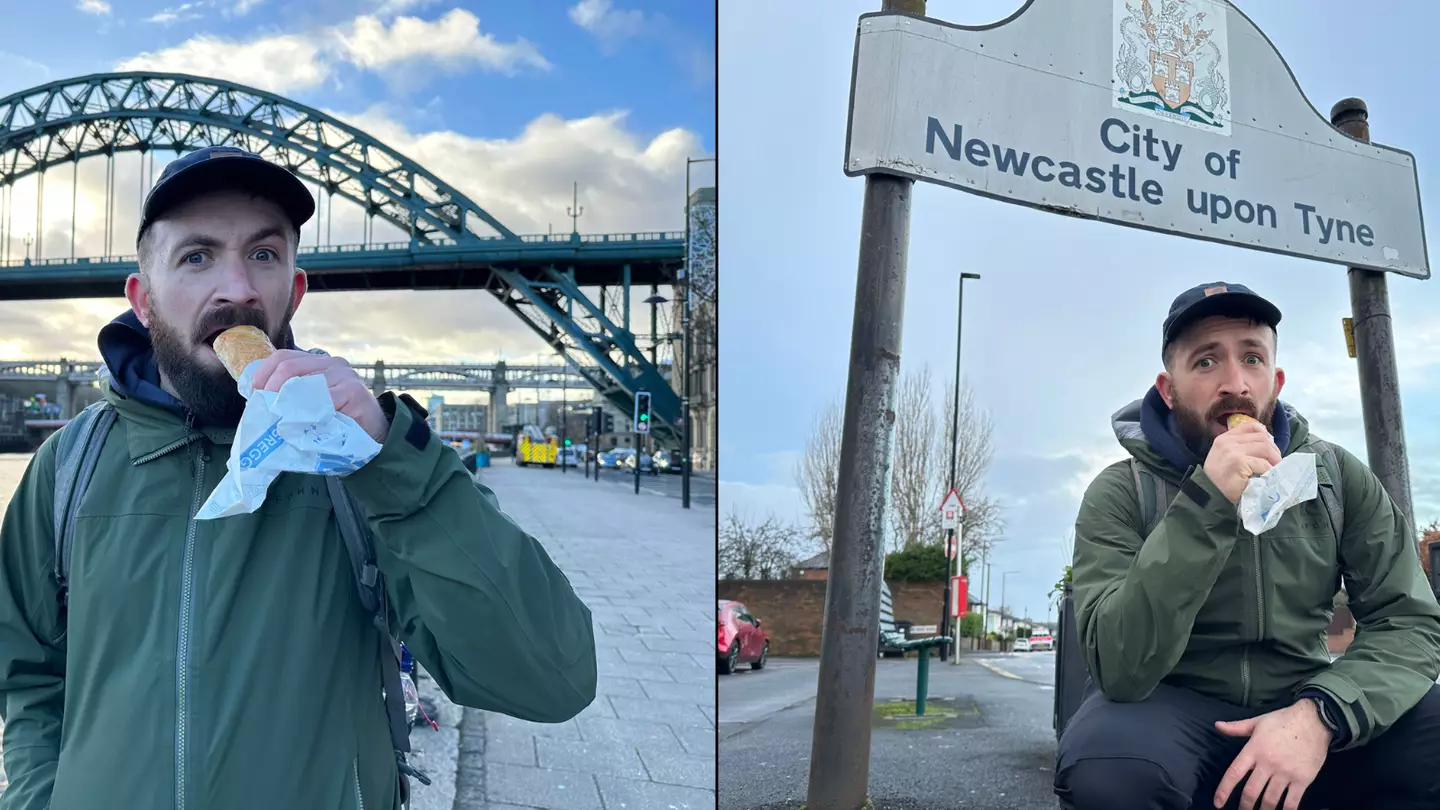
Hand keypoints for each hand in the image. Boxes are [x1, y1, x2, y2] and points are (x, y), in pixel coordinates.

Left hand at [250, 350, 387, 443]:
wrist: (371, 436)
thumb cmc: (337, 421)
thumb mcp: (311, 403)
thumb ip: (291, 396)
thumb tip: (257, 400)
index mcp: (318, 362)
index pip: (283, 357)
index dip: (263, 373)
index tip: (254, 393)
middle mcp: (332, 363)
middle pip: (290, 366)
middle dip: (271, 388)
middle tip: (265, 410)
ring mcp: (345, 375)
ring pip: (304, 383)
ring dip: (288, 404)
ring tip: (281, 420)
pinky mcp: (354, 391)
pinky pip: (323, 400)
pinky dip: (308, 414)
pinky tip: (303, 425)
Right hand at [1203, 421, 1281, 503]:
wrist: (1210, 495)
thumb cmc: (1220, 480)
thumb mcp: (1225, 458)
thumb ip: (1238, 448)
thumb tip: (1265, 443)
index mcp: (1224, 439)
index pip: (1249, 426)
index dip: (1264, 434)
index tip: (1271, 445)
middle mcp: (1227, 442)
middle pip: (1261, 437)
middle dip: (1274, 449)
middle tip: (1277, 462)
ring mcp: (1232, 451)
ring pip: (1264, 448)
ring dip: (1274, 459)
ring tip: (1276, 469)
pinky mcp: (1239, 462)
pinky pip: (1263, 463)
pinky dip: (1269, 470)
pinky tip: (1268, 477)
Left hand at [1213, 701, 1330, 809]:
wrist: (1314, 720)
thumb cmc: (1283, 720)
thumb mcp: (1257, 722)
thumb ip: (1236, 728)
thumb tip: (1217, 725)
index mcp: (1254, 750)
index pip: (1234, 773)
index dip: (1224, 790)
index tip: (1218, 803)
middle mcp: (1268, 763)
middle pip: (1251, 791)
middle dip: (1244, 806)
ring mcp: (1286, 773)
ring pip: (1270, 800)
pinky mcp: (1303, 780)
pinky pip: (1292, 801)